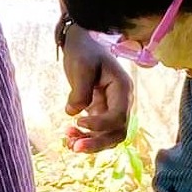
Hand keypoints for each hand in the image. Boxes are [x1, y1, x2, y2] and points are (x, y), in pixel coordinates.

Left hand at [61, 22, 132, 153]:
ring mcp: (113, 108)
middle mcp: (122, 102)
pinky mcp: (101, 112)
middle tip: (75, 147)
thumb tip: (73, 113)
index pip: (118, 117)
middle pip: (118, 133)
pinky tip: (69, 135)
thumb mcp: (81, 66)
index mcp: (123, 88)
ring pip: (109, 137)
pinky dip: (85, 137)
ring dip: (90, 144)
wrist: (81, 44)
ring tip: (68, 143)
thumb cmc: (83, 51)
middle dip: (97, 143)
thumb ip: (80, 90)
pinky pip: (98, 132)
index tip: (78, 121)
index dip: (100, 125)